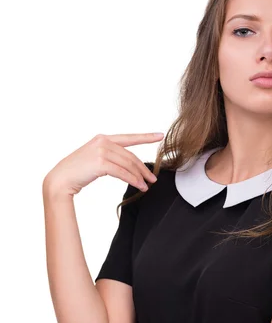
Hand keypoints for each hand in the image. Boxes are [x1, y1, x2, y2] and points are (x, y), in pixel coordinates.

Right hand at [42, 132, 163, 197]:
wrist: (61, 179)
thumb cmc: (77, 172)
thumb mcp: (94, 158)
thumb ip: (109, 156)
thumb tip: (128, 165)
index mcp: (102, 138)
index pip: (129, 138)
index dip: (146, 137)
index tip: (159, 135)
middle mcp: (103, 142)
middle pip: (130, 156)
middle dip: (143, 168)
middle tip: (152, 178)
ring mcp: (101, 151)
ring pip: (128, 165)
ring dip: (139, 176)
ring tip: (146, 186)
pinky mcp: (100, 163)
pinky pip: (123, 172)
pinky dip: (133, 180)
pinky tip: (139, 186)